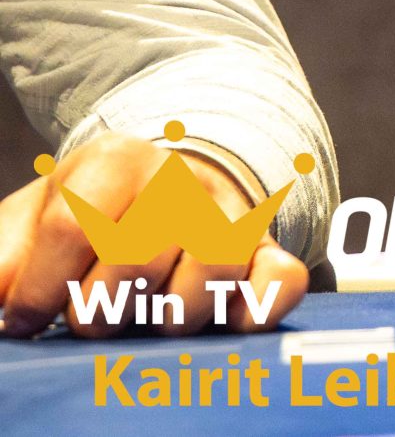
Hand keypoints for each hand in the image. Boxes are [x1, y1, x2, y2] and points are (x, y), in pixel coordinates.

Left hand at [0, 135, 307, 337]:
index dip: (39, 291)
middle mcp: (181, 178)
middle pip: (136, 259)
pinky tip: (222, 322)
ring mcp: (231, 213)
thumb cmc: (91, 214)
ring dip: (169, 318)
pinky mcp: (268, 249)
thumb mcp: (33, 219)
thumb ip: (4, 257)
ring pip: (209, 274)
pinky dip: (255, 309)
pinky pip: (281, 279)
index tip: (26, 318)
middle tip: (91, 316)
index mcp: (116, 159)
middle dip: (100, 310)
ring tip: (149, 318)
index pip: (72, 228)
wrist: (170, 182)